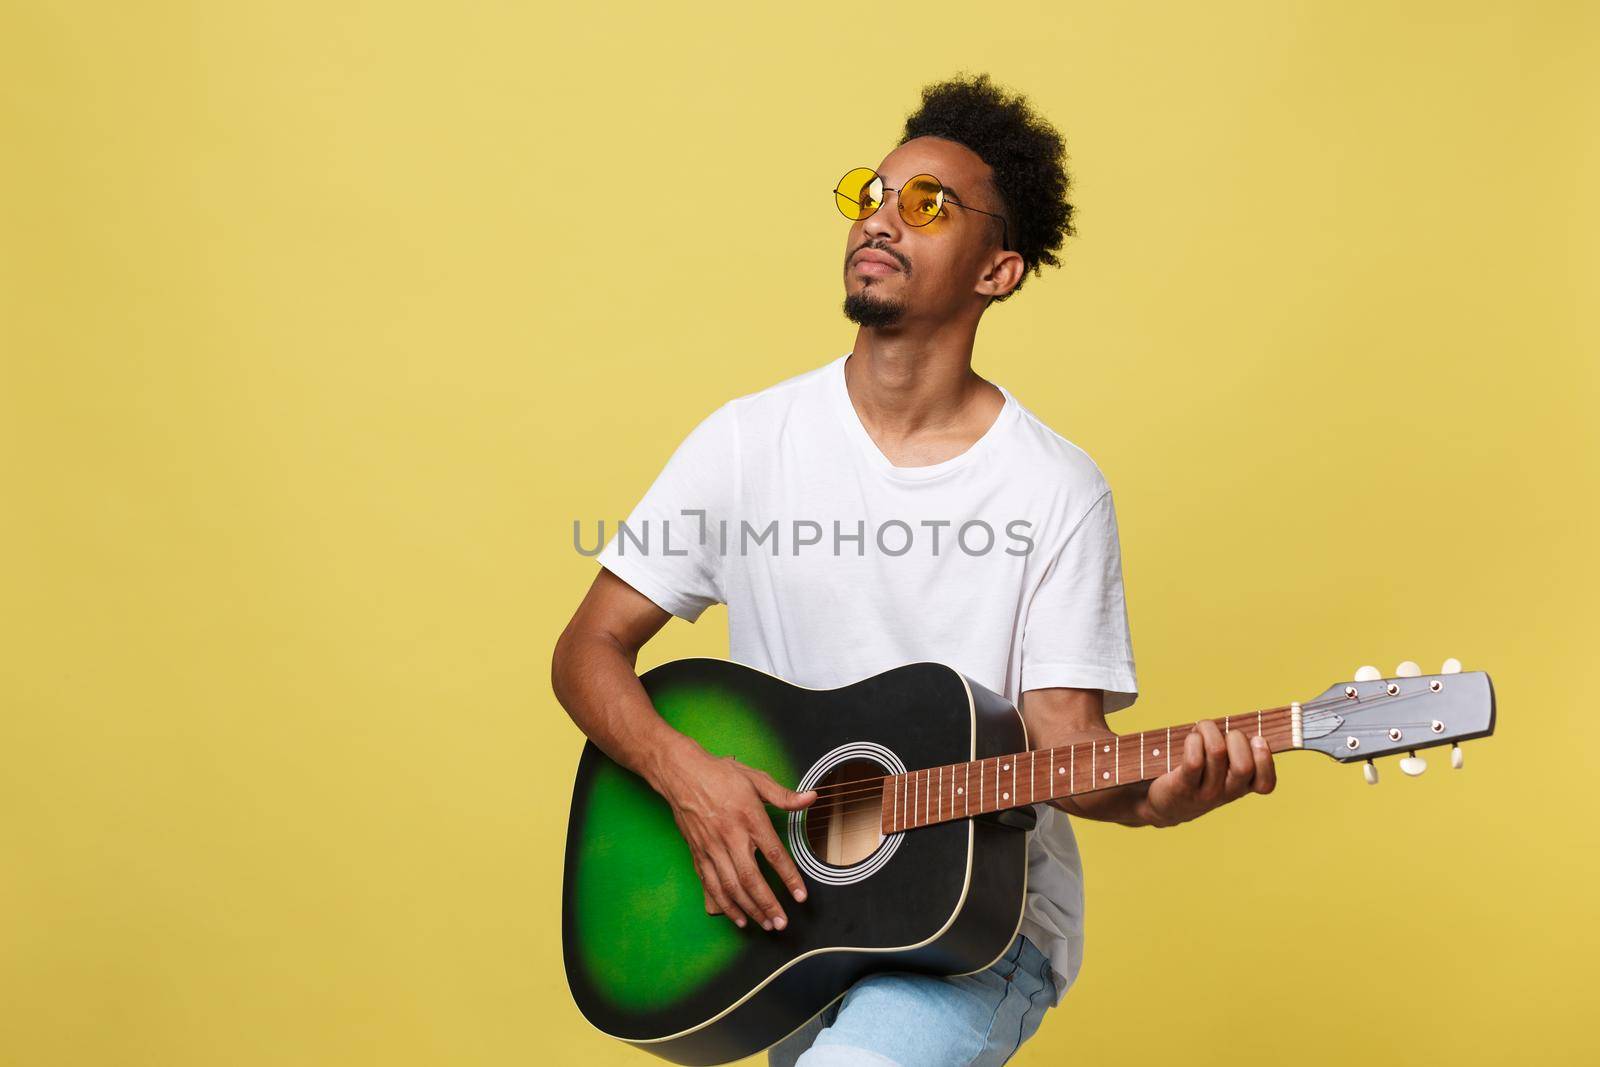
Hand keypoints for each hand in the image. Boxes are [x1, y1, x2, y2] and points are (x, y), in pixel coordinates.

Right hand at [648, 736, 815, 930]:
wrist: (682, 774)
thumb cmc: (720, 775)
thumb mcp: (755, 778)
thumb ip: (784, 795)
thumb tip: (811, 798)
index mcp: (749, 818)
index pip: (774, 854)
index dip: (789, 878)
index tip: (801, 896)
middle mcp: (730, 837)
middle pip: (751, 879)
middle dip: (767, 905)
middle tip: (781, 923)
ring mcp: (712, 848)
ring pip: (730, 887)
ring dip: (748, 909)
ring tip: (765, 924)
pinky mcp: (698, 854)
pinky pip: (711, 885)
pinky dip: (724, 904)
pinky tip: (737, 917)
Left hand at [1143, 719, 1275, 826]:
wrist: (1164, 805)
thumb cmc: (1198, 776)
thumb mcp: (1223, 769)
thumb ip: (1238, 752)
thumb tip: (1252, 731)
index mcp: (1242, 788)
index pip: (1266, 784)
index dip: (1265, 759)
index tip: (1256, 740)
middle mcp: (1227, 794)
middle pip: (1244, 765)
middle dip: (1236, 737)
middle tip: (1223, 735)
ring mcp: (1205, 792)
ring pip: (1217, 751)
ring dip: (1209, 730)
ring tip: (1201, 731)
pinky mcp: (1183, 786)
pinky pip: (1194, 760)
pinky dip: (1193, 741)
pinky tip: (1191, 739)